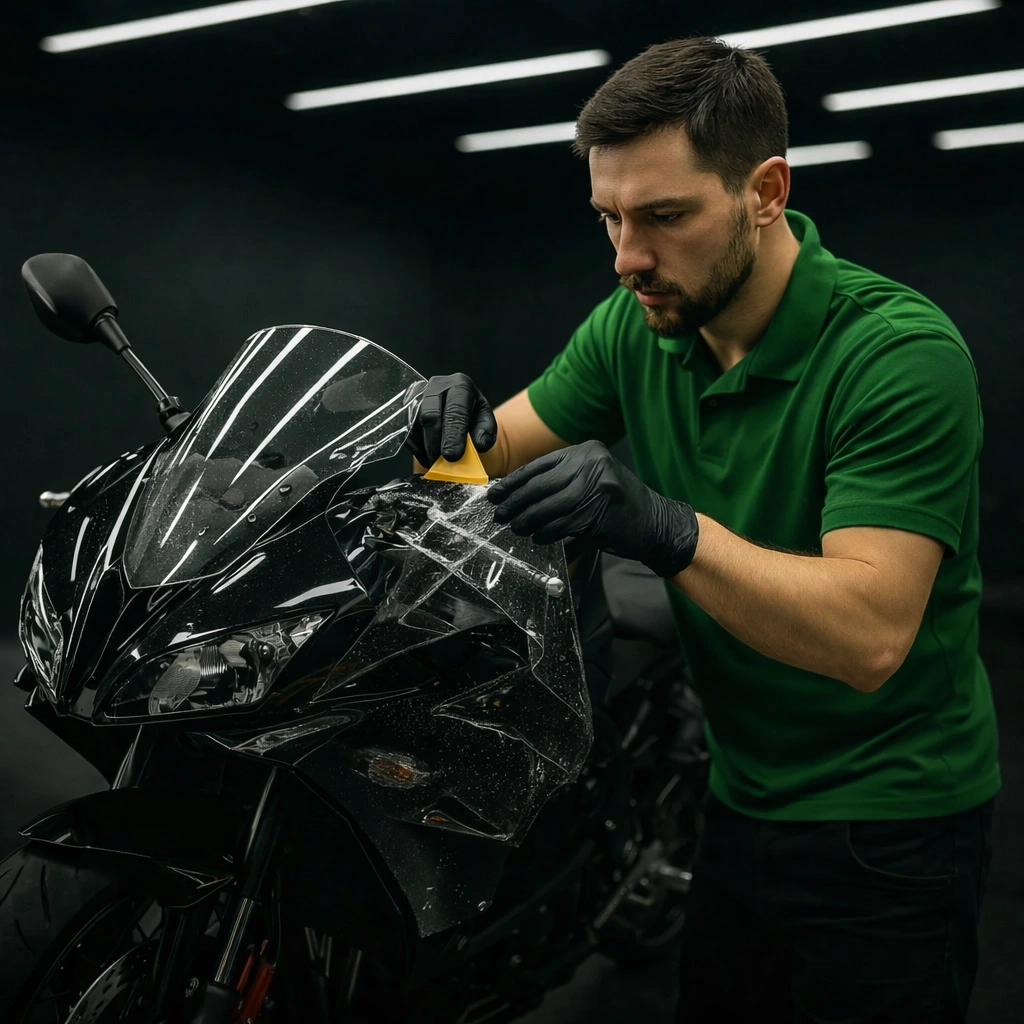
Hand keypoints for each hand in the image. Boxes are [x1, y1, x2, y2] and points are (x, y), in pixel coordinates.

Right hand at [406, 373, 496, 466]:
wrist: (456, 408)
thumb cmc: (471, 415)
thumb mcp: (485, 420)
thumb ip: (486, 432)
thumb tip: (480, 444)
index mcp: (460, 385)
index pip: (455, 410)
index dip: (453, 435)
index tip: (453, 456)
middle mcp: (436, 386)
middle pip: (430, 414)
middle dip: (435, 442)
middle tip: (440, 461)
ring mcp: (418, 396)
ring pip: (415, 424)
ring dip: (424, 447)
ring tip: (435, 462)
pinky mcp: (405, 409)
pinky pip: (406, 431)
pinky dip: (416, 448)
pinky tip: (427, 457)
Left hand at [486, 440, 698, 577]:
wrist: (656, 523)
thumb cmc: (619, 504)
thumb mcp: (593, 478)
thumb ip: (561, 479)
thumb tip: (517, 491)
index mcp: (587, 451)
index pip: (539, 465)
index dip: (513, 481)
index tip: (496, 493)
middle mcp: (591, 464)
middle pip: (539, 485)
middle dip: (514, 501)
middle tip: (499, 513)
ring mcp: (595, 488)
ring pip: (546, 506)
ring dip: (525, 520)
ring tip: (515, 527)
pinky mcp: (595, 513)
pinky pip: (559, 524)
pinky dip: (544, 532)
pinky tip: (537, 537)